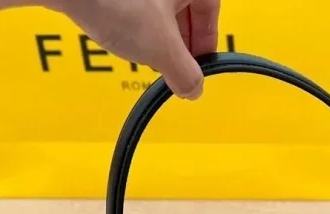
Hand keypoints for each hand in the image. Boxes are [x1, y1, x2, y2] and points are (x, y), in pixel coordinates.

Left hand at [55, 0, 219, 98]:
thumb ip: (185, 73)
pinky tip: (123, 38)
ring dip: (157, 33)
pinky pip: (132, 3)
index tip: (199, 64)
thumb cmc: (117, 2)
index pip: (211, 10)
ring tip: (148, 56)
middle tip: (174, 65)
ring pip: (157, 6)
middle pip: (184, 7)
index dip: (208, 41)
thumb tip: (193, 89)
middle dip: (181, 40)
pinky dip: (133, 21)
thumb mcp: (162, 49)